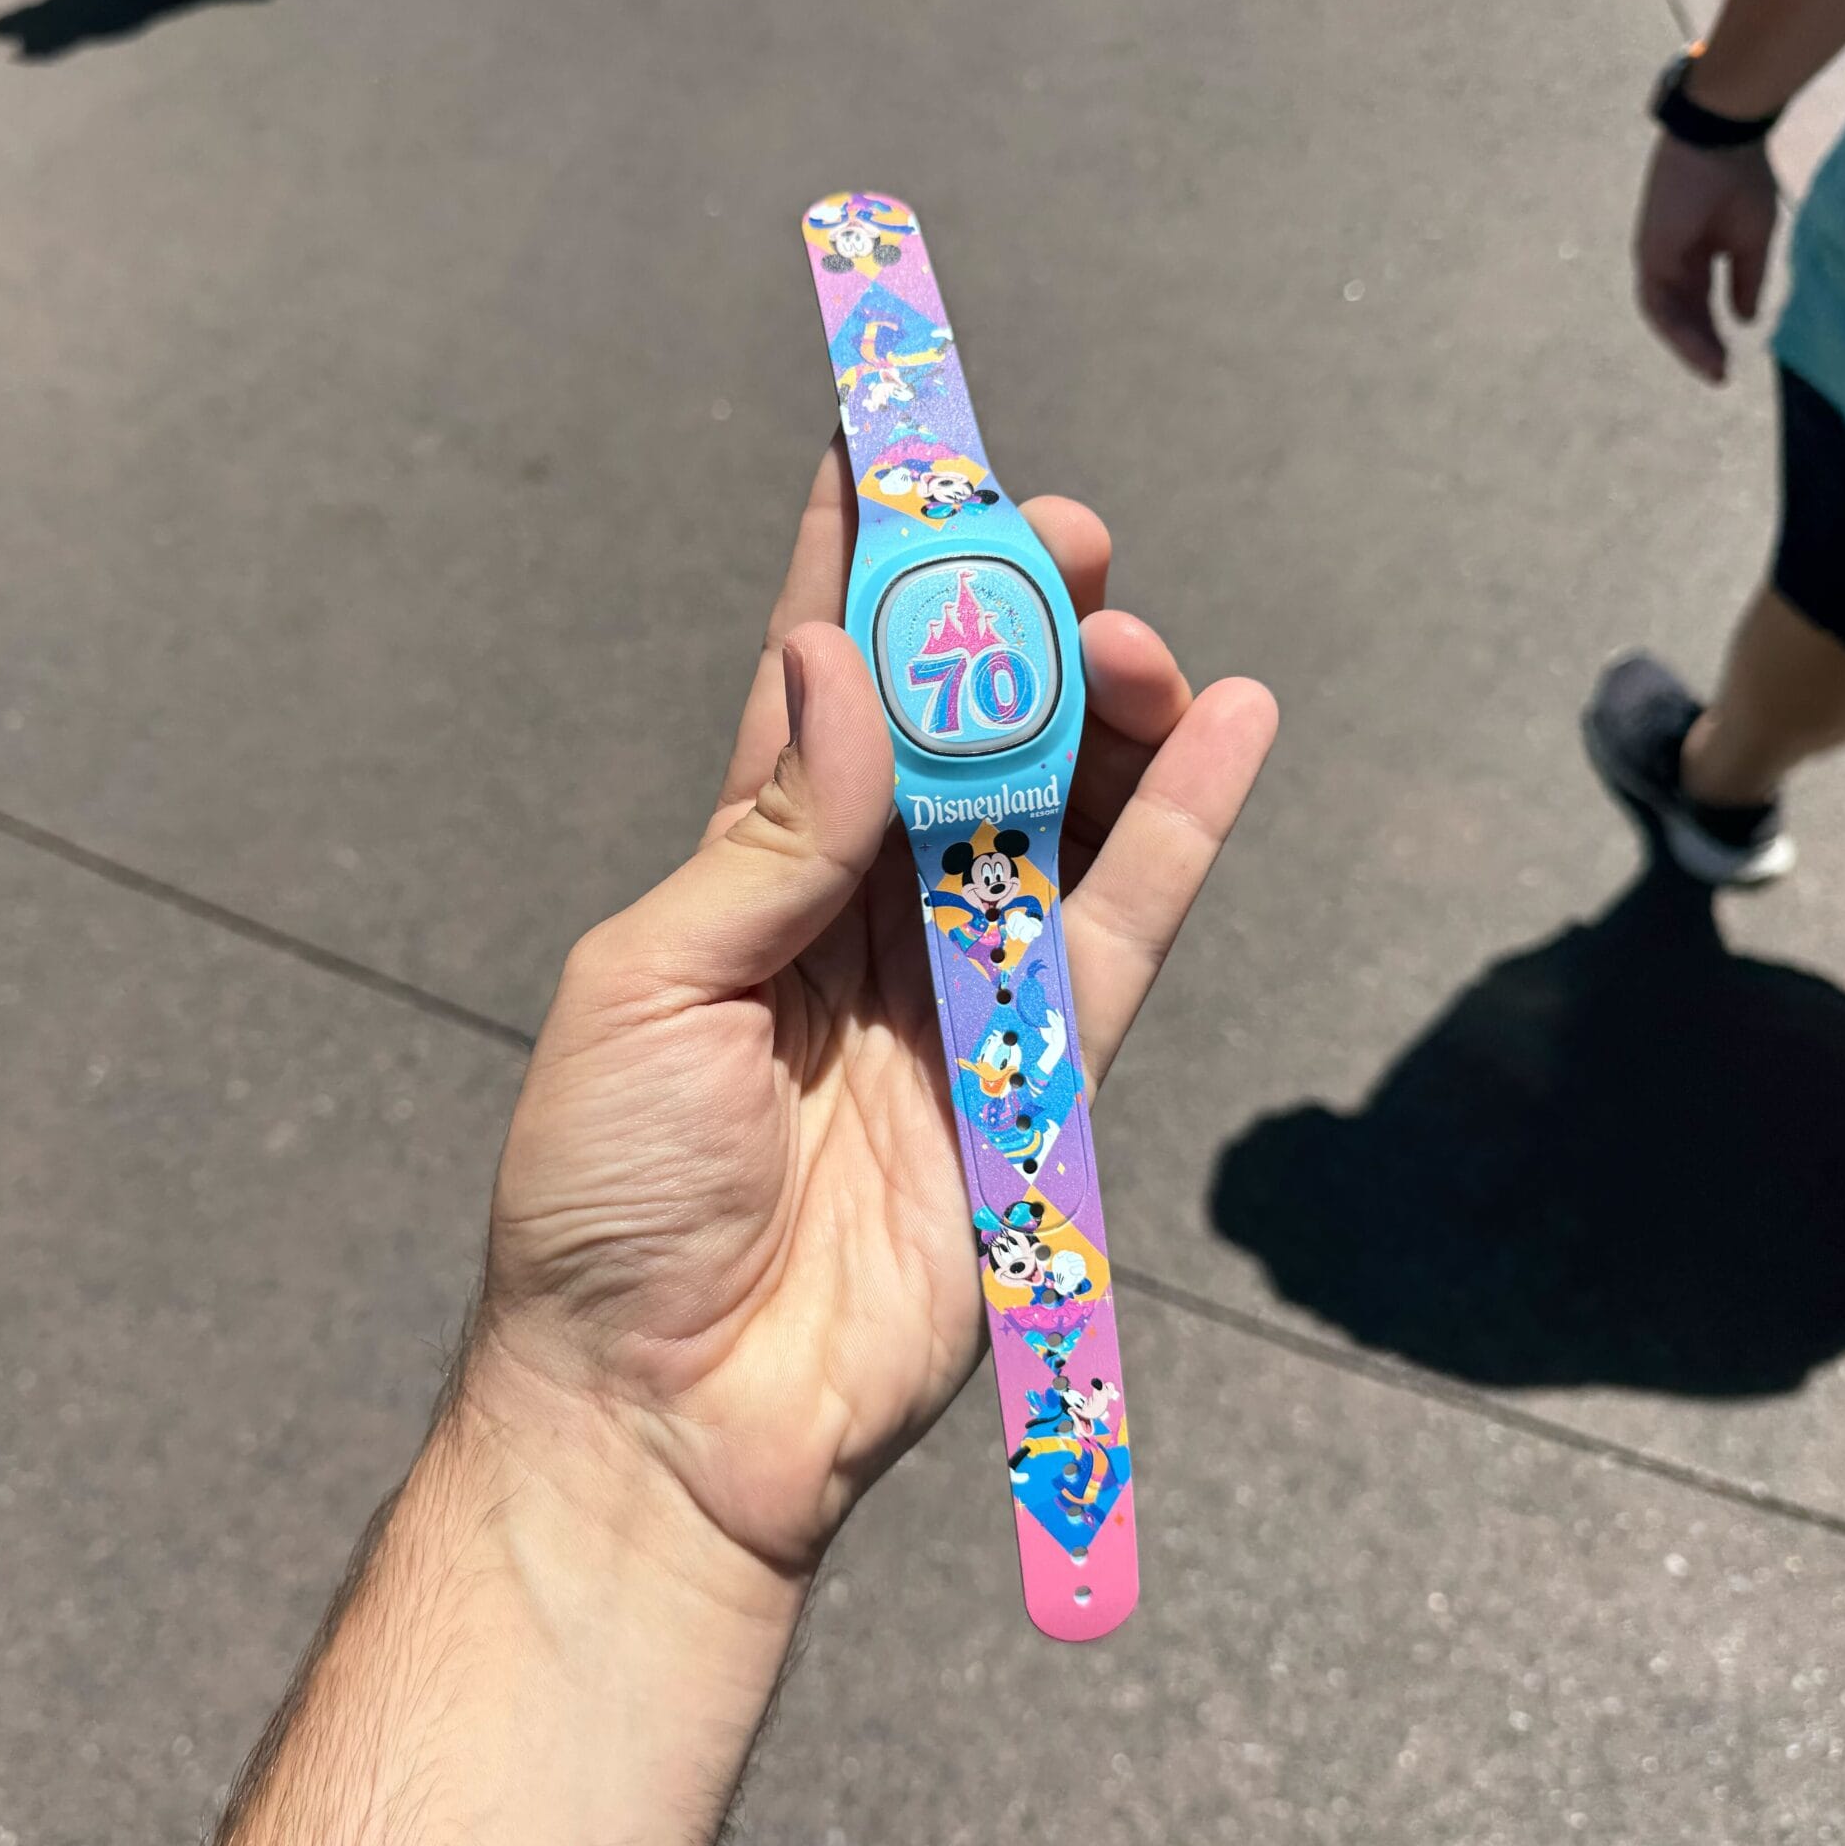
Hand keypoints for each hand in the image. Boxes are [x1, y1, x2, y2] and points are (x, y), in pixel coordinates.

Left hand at [472, 444, 1276, 1597]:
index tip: (904, 434)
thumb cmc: (608, 1199)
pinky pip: (1126, 931)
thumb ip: (767, 836)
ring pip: (1061, 807)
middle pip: (965, 723)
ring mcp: (960, 988)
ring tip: (1138, 645)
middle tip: (1064, 545)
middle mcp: (859, 909)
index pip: (817, 675)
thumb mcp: (647, 988)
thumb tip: (844, 663)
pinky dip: (1187, 834)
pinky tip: (1236, 727)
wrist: (671, 1411)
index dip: (863, 559)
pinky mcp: (1043, 1078)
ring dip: (1108, 710)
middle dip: (1015, 619)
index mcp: (745, 869)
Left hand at [1633, 131, 1778, 383]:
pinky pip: (1657, 303)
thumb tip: (1745, 320)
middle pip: (1682, 315)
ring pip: (1667, 315)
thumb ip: (1746, 280)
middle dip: (1701, 346)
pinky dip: (1676, 328)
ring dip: (1689, 345)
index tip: (1729, 362)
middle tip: (1719, 376)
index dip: (1714, 333)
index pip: (1700, 304)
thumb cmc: (1741, 178)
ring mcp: (1656, 258)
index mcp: (1697, 254)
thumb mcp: (1753, 239)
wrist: (1723, 139)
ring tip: (1713, 370)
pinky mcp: (1648, 254)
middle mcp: (1672, 260)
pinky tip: (1699, 348)